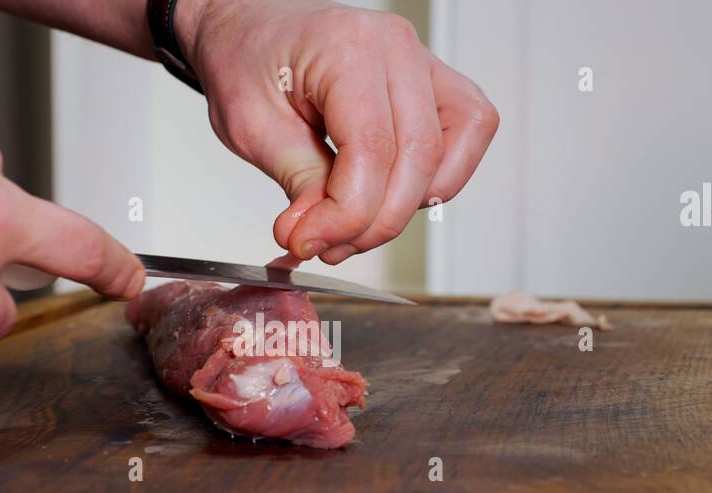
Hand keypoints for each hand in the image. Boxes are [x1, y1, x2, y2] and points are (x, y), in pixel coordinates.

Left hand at [182, 0, 499, 263]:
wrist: (249, 27)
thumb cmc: (247, 58)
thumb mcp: (249, 126)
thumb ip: (296, 181)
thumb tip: (317, 235)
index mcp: (347, 48)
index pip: (372, 150)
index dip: (347, 214)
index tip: (309, 242)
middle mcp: (396, 48)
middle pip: (418, 159)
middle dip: (374, 221)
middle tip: (327, 245)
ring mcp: (422, 62)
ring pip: (450, 152)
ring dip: (408, 206)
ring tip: (355, 224)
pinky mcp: (433, 83)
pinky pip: (465, 135)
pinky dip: (437, 179)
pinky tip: (391, 195)